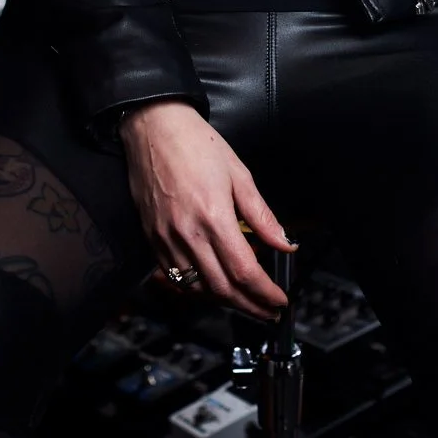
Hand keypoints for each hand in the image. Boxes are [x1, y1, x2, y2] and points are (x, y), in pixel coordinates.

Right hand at [119, 100, 294, 321]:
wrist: (153, 126)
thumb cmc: (195, 143)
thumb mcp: (238, 173)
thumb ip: (261, 214)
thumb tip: (284, 242)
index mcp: (213, 216)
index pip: (245, 271)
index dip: (265, 293)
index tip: (279, 300)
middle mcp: (187, 233)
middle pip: (222, 288)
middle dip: (250, 306)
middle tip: (268, 311)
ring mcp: (166, 238)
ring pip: (197, 289)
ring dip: (225, 302)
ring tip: (245, 302)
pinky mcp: (152, 237)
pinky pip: (175, 277)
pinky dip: (197, 290)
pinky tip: (213, 286)